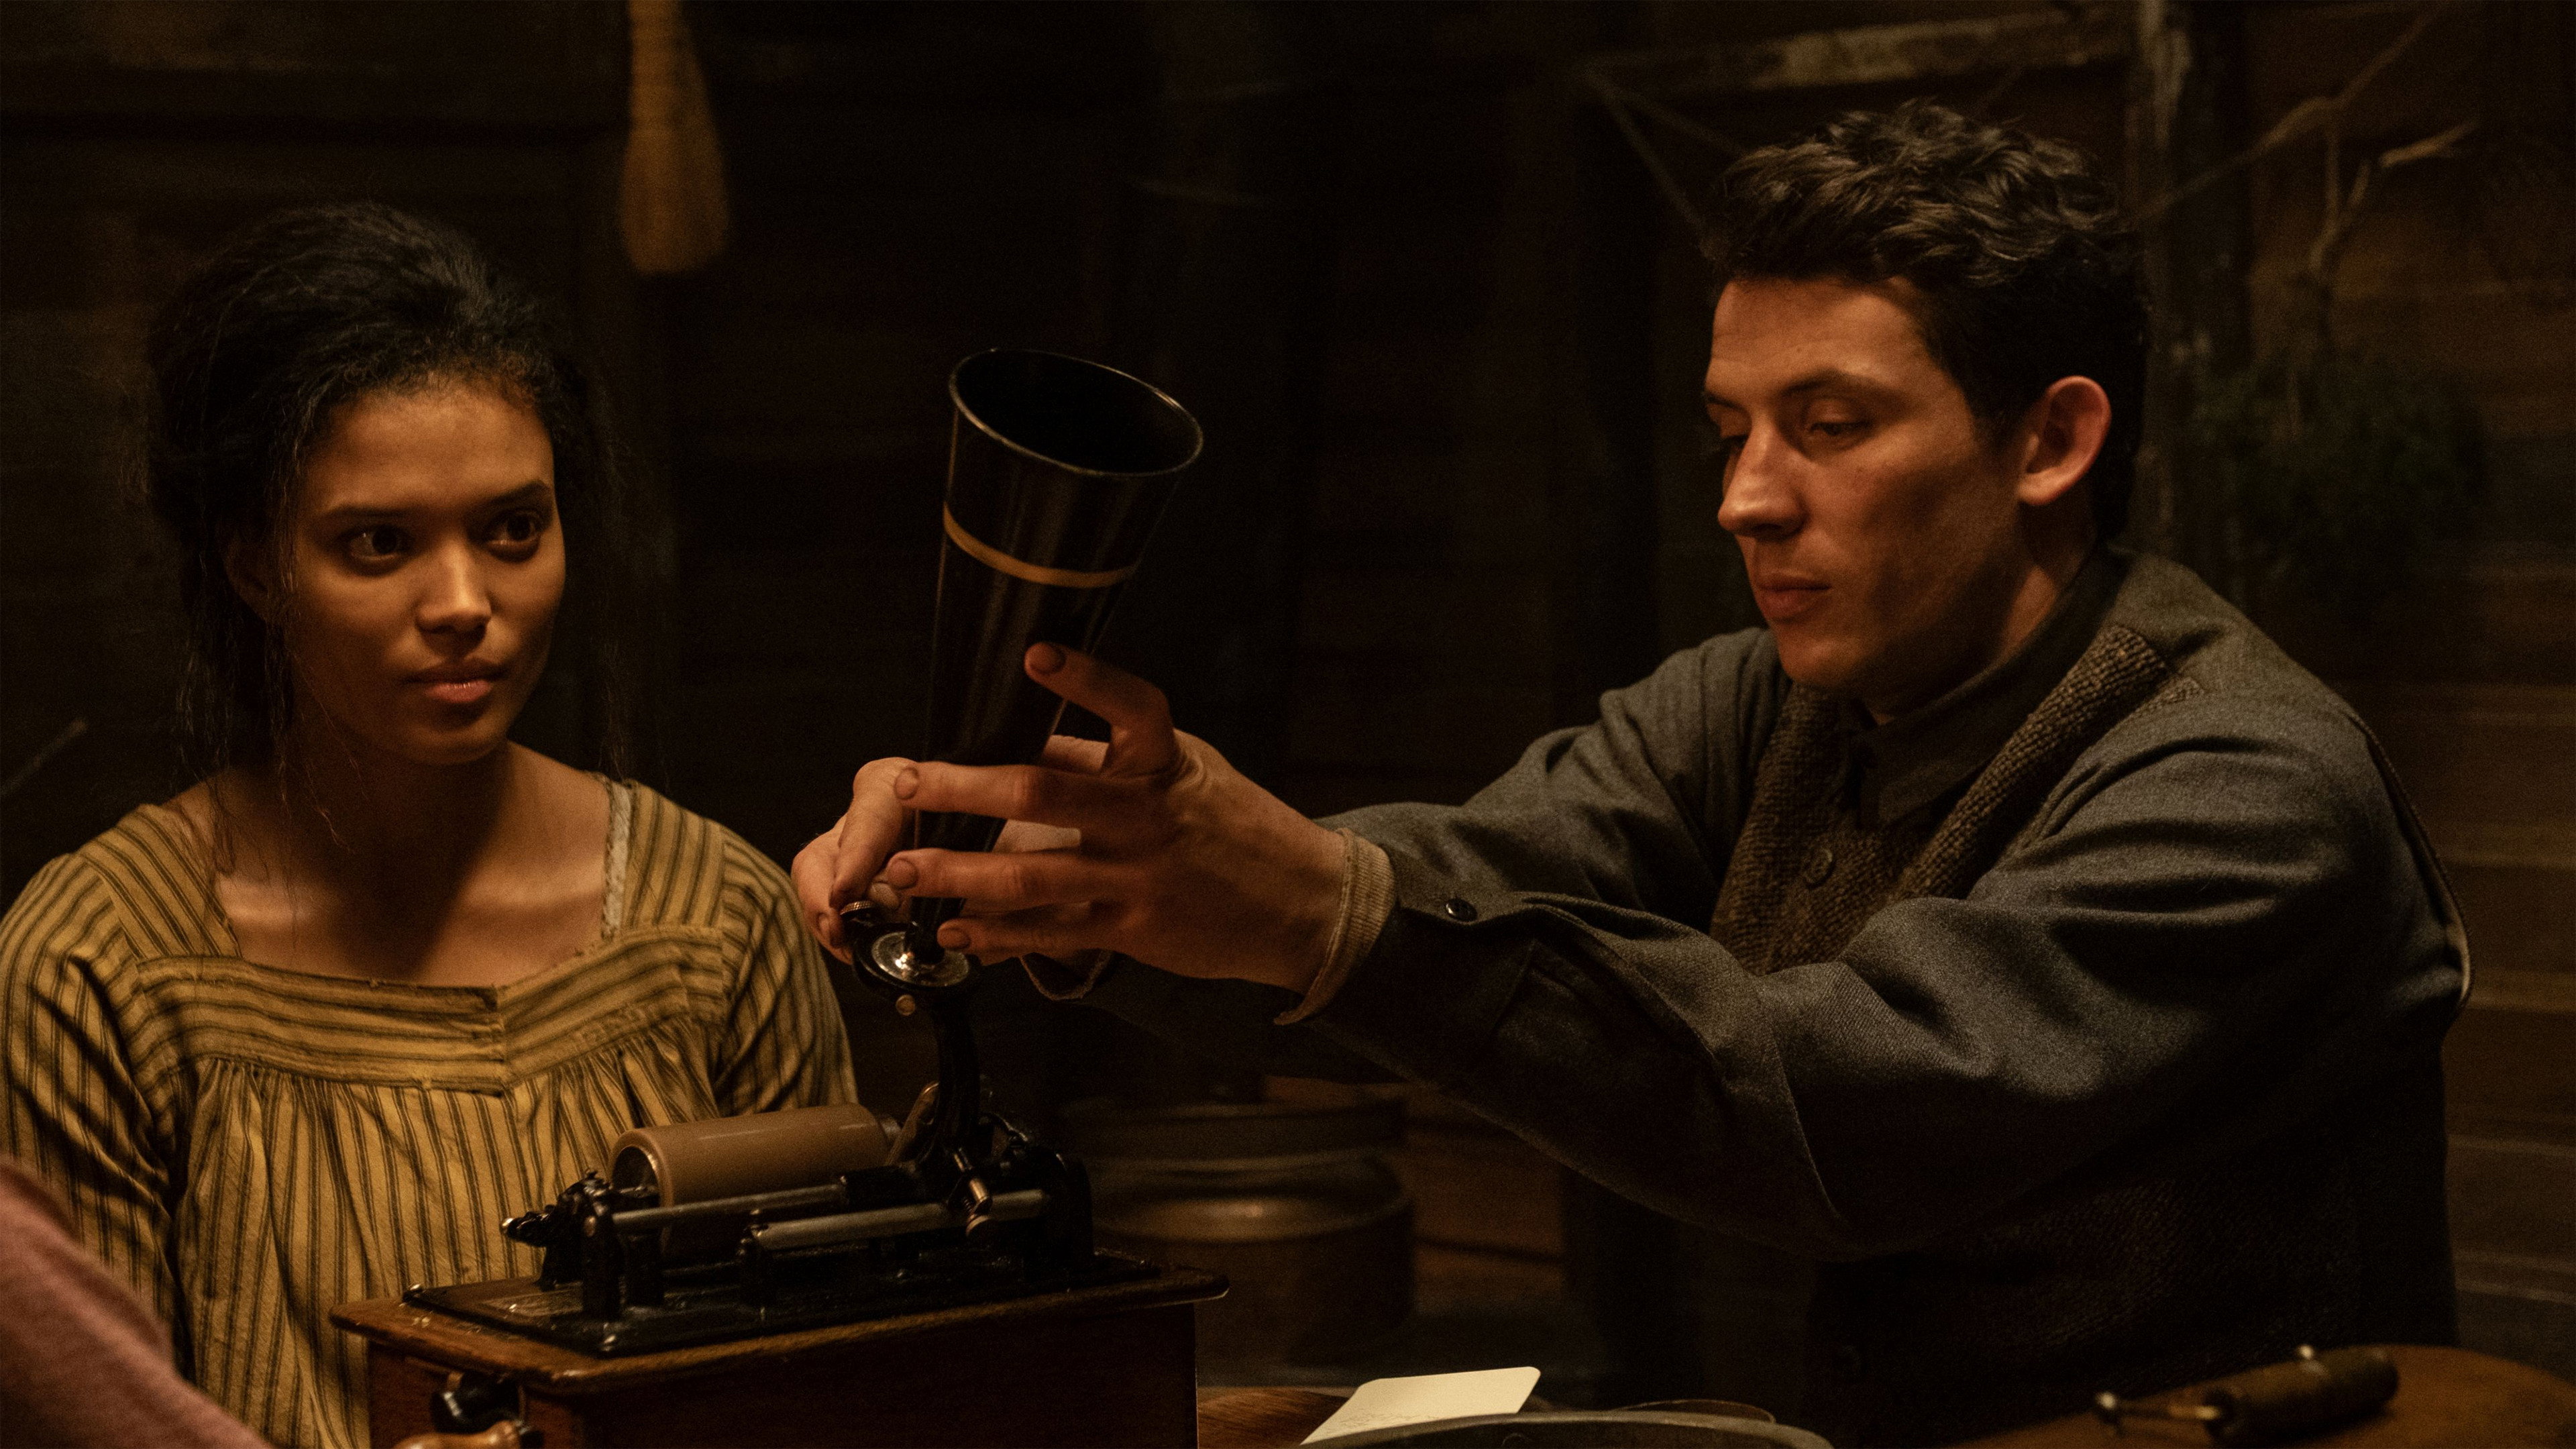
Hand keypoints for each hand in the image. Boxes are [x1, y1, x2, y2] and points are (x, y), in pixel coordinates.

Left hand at [791, 644, 1347, 993]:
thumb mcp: (1189, 770)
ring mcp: (1140, 875)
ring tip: (901, 871)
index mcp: (1166, 760)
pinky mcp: (1134, 928)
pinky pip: (1051, 932)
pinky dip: (996, 932)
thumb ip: (1113, 757)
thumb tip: (1029, 735)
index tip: (1036, 654)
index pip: (1131, 706)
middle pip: (1044, 792)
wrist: (1303, 903)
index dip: (1086, 678)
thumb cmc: (1233, 824)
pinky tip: (951, 930)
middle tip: (902, 783)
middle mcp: (1151, 813)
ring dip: (958, 871)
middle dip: (963, 788)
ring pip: (1032, 874)